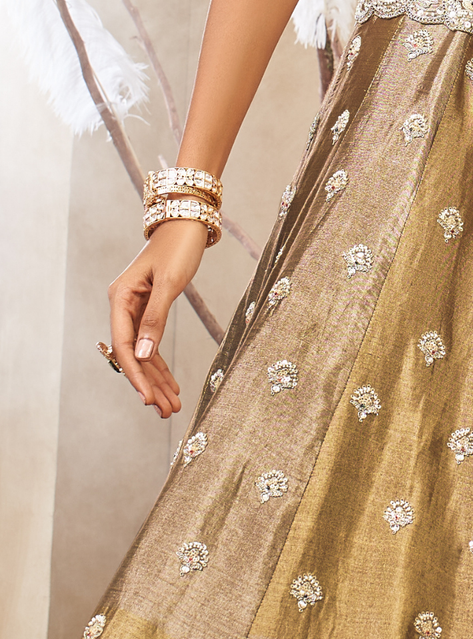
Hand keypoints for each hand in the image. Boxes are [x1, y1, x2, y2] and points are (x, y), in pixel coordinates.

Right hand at [107, 218, 208, 418]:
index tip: (149, 399)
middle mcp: (123, 305)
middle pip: (134, 355)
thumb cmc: (178, 249)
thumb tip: (143, 354)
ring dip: (157, 381)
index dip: (136, 375)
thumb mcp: (169, 284)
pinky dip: (161, 366)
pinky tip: (172, 386)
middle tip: (166, 412)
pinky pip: (152, 345)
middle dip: (150, 385)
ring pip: (144, 354)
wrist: (186, 225)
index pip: (125, 346)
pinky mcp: (149, 311)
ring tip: (172, 407)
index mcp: (121, 298)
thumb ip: (155, 319)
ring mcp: (135, 310)